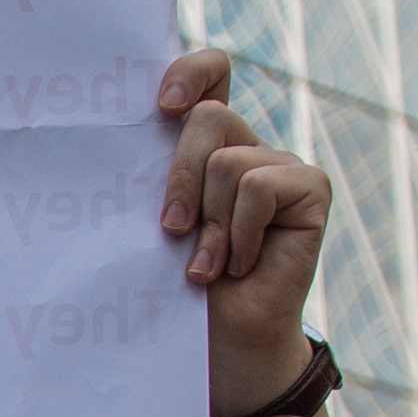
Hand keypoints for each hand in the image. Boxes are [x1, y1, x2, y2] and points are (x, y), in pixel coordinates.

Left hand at [153, 48, 330, 396]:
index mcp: (204, 145)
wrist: (219, 343)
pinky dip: (240, 230)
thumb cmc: (172, 287)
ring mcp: (278, 165)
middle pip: (208, 118)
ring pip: (228, 160)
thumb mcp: (150, 224)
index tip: (162, 108)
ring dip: (210, 223)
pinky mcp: (309, 188)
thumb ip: (149, 177)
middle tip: (170, 230)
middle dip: (180, 177)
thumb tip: (107, 143)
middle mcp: (244, 146)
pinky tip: (240, 263)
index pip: (209, 75)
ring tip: (207, 264)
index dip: (191, 73)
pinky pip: (260, 185)